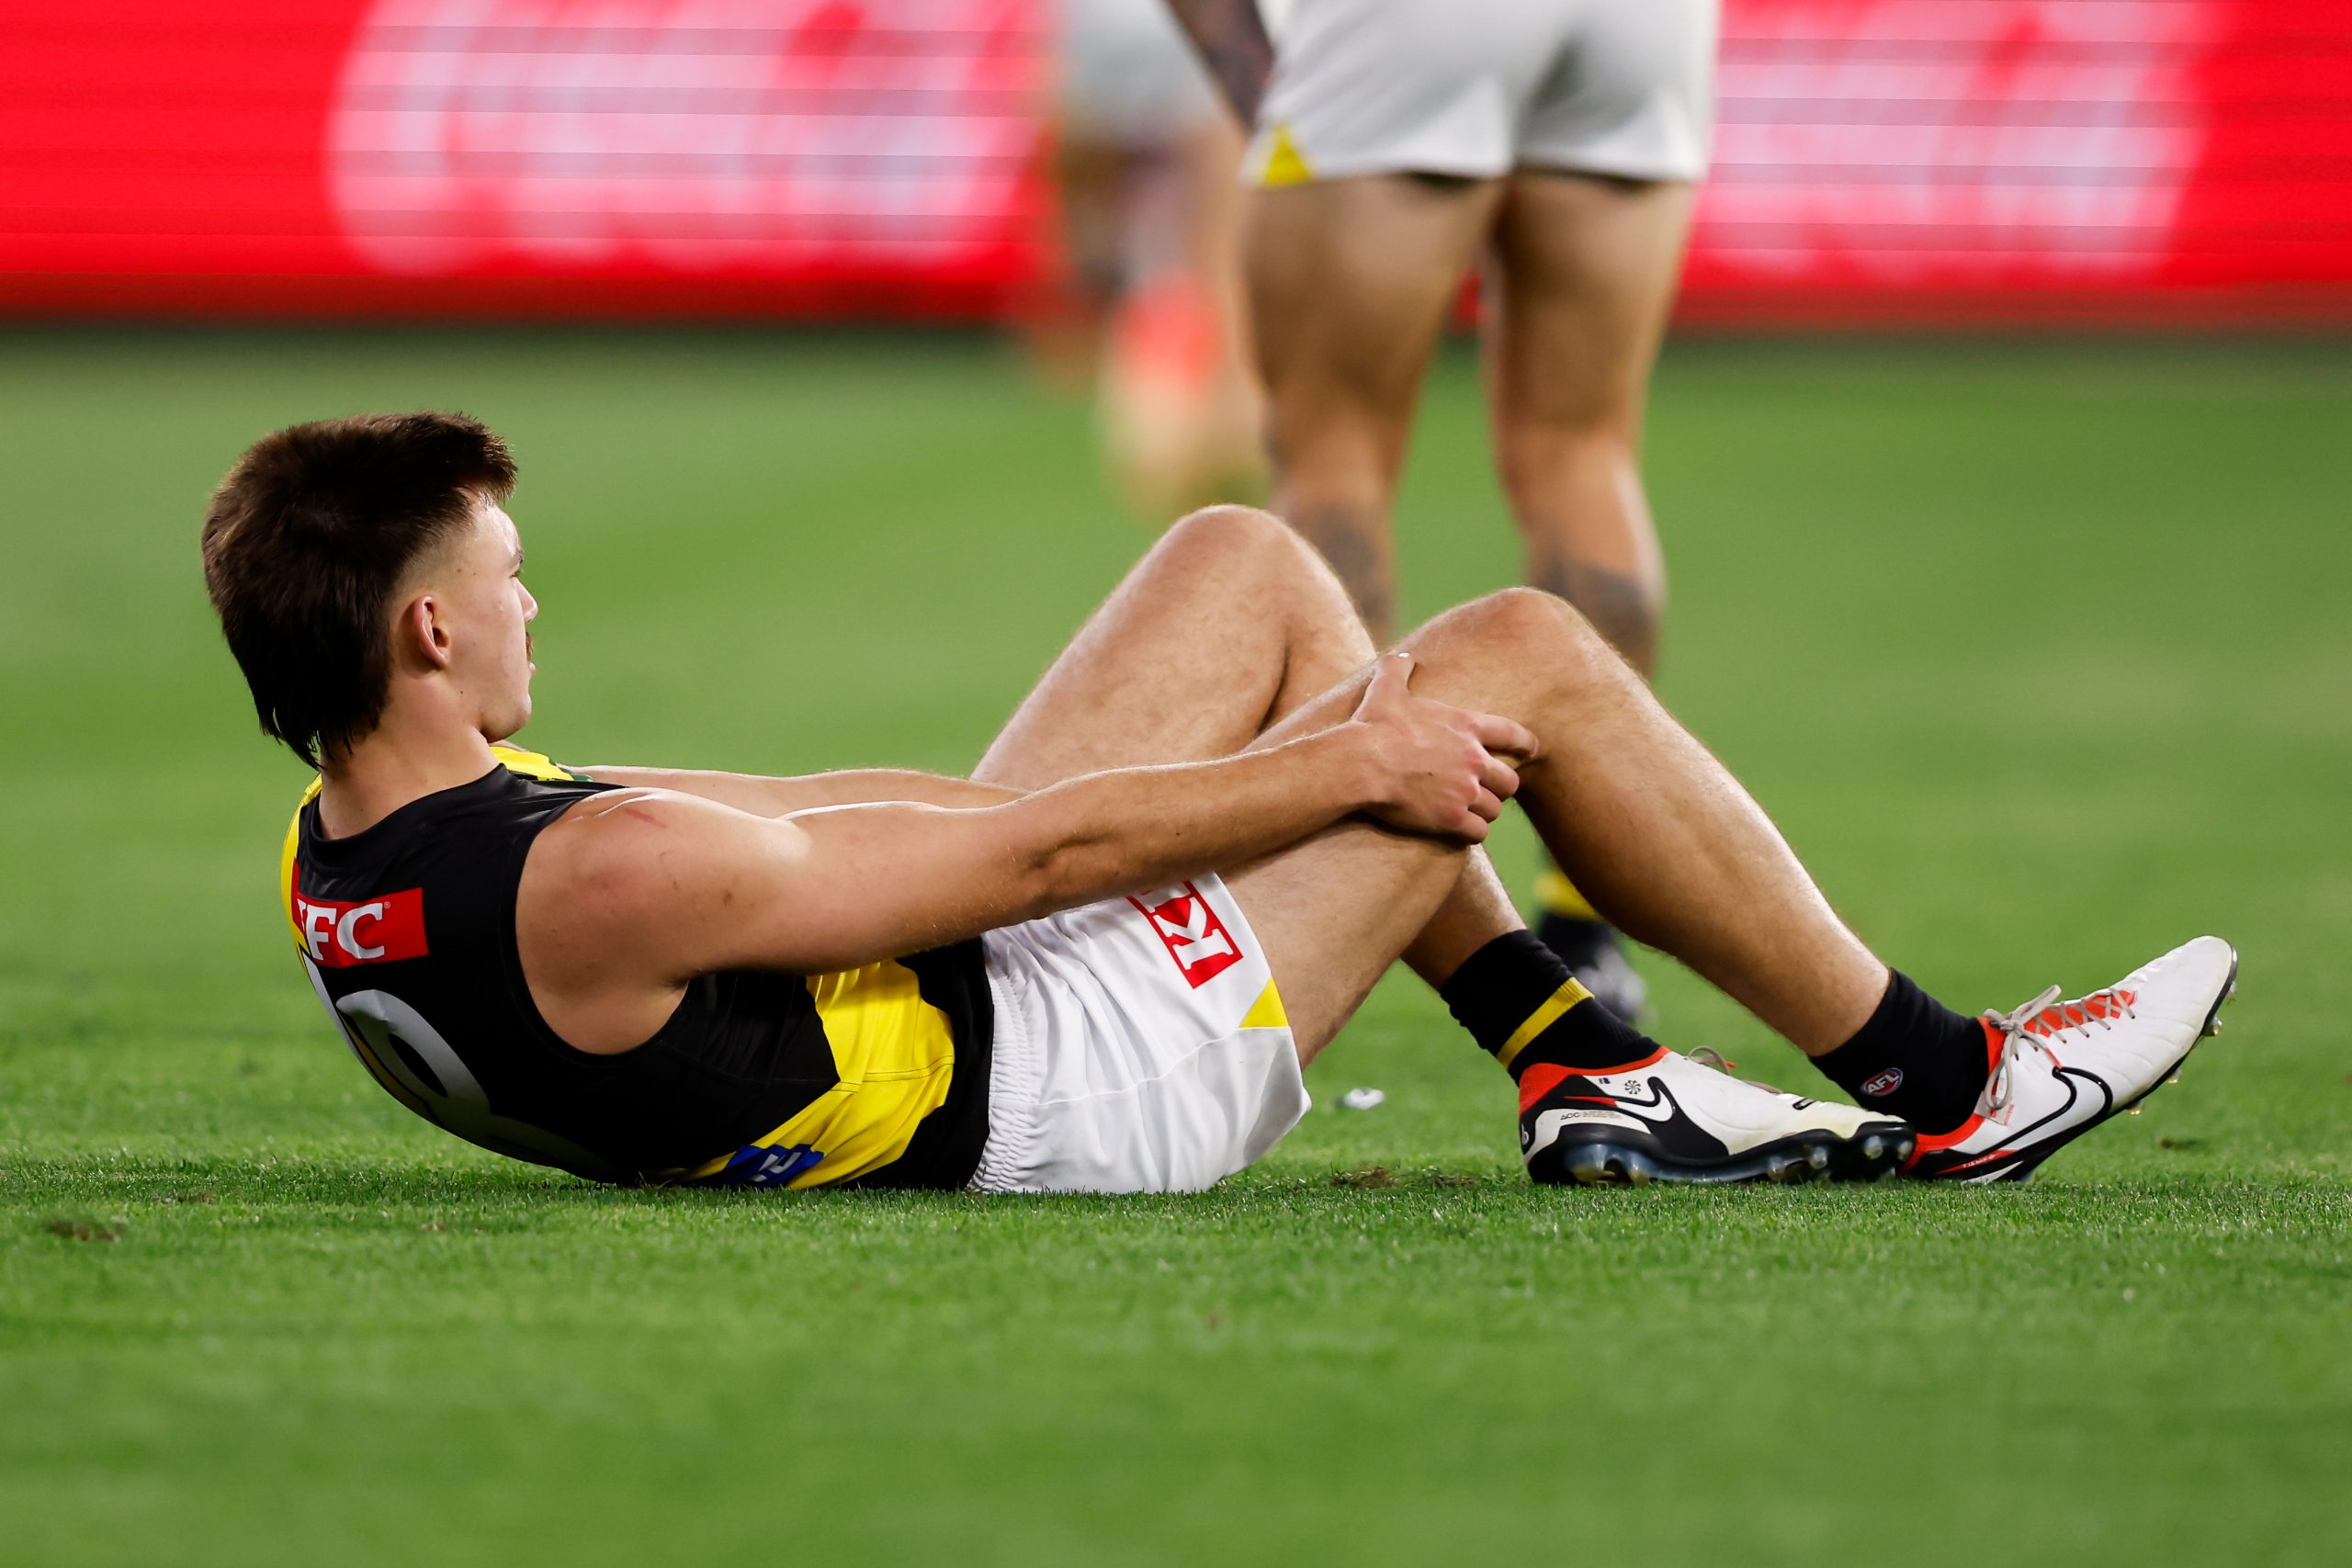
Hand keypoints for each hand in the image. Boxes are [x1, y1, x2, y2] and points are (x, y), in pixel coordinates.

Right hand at [1347, 651, 1538, 842]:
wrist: (1361, 764)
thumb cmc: (1374, 726)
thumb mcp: (1386, 689)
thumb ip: (1398, 670)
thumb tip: (1402, 656)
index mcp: (1466, 727)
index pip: (1513, 735)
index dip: (1526, 744)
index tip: (1532, 751)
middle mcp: (1474, 760)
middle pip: (1510, 781)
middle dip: (1501, 788)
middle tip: (1488, 791)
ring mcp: (1465, 791)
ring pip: (1494, 809)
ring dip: (1484, 812)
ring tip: (1471, 814)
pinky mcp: (1451, 818)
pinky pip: (1478, 833)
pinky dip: (1472, 833)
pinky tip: (1461, 832)